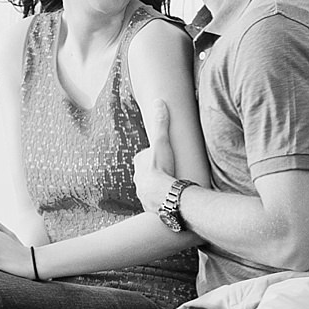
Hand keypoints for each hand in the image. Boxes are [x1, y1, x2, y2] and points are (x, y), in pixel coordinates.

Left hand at [135, 99, 178, 213]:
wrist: (163, 196)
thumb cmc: (161, 168)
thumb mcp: (162, 142)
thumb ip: (161, 123)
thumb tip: (158, 102)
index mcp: (138, 163)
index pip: (147, 156)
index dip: (157, 155)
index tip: (167, 156)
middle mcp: (137, 179)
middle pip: (148, 172)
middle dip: (157, 172)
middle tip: (171, 171)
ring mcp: (142, 193)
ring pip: (150, 187)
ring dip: (159, 186)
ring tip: (171, 186)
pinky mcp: (149, 206)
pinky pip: (155, 201)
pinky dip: (162, 199)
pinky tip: (170, 199)